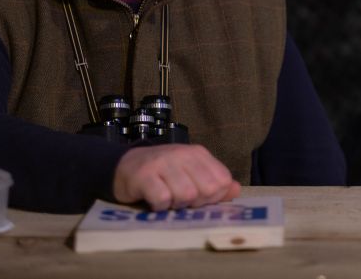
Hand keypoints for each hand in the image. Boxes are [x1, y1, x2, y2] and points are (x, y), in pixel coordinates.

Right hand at [112, 143, 240, 209]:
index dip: (214, 197)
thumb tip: (236, 189)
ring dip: (176, 205)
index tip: (199, 198)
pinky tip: (154, 200)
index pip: (222, 180)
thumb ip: (214, 181)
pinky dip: (159, 207)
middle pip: (206, 190)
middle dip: (196, 203)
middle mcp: (182, 154)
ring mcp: (163, 163)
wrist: (124, 166)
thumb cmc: (162, 173)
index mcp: (198, 153)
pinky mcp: (144, 175)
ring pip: (186, 196)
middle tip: (181, 200)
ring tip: (167, 199)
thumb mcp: (190, 173)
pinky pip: (162, 200)